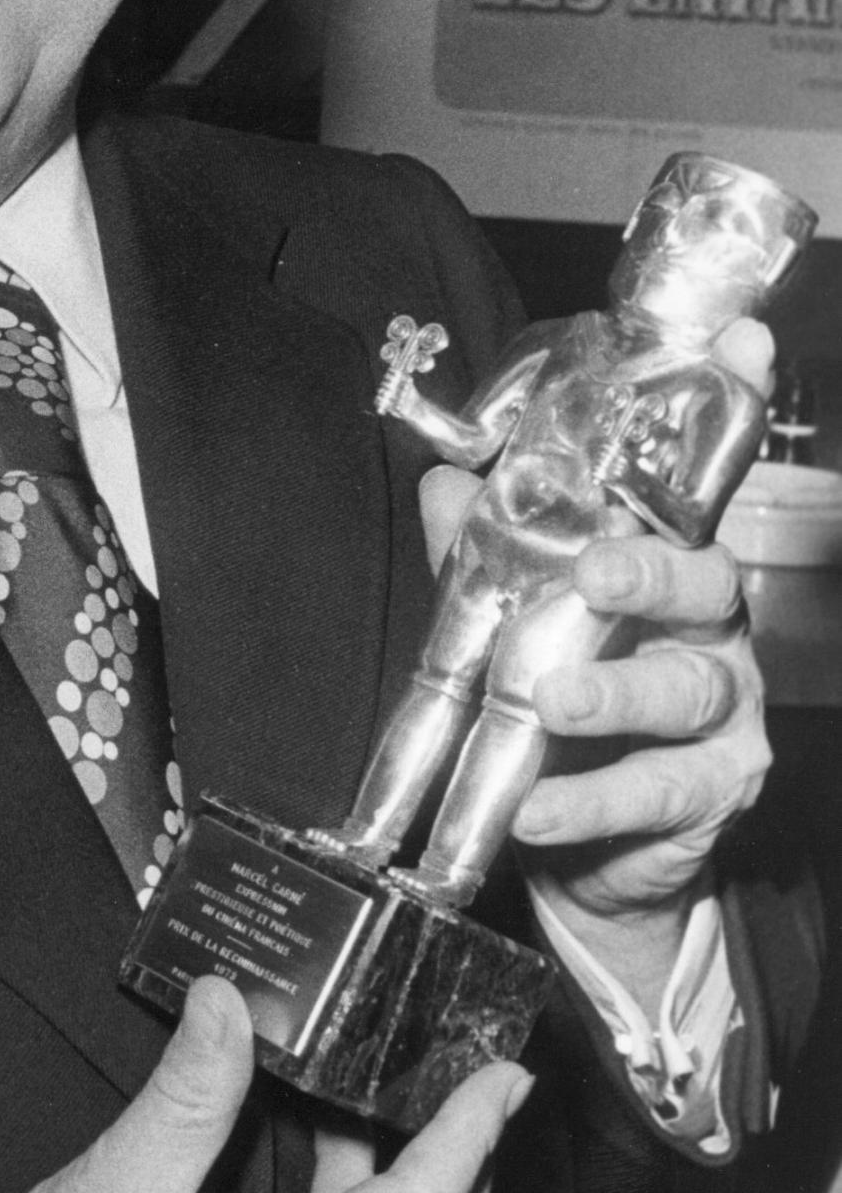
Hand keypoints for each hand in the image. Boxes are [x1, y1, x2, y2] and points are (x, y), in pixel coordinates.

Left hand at [417, 317, 771, 1002]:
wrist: (587, 848)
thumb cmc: (563, 707)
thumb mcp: (518, 617)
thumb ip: (487, 553)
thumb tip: (448, 481)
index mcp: (669, 563)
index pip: (699, 482)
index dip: (732, 406)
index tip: (745, 344)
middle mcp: (712, 628)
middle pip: (706, 581)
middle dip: (652, 574)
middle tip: (596, 575)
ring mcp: (724, 711)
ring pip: (684, 689)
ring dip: (613, 691)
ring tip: (550, 701)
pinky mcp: (714, 793)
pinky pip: (657, 790)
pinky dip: (590, 800)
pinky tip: (538, 809)